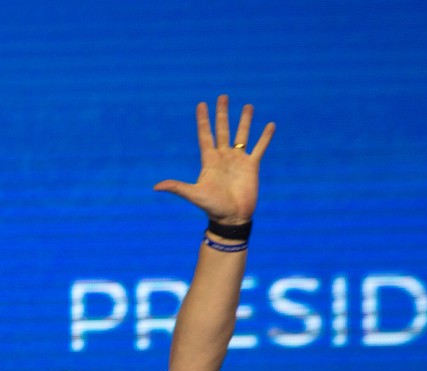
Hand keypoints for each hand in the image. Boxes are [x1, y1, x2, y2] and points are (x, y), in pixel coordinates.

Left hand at [153, 95, 273, 225]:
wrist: (232, 218)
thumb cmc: (212, 207)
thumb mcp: (194, 195)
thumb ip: (177, 187)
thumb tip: (156, 187)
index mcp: (209, 161)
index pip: (205, 135)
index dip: (203, 120)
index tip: (201, 104)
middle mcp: (223, 157)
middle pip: (222, 130)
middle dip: (222, 113)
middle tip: (223, 96)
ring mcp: (238, 160)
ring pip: (242, 135)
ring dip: (245, 121)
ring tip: (248, 105)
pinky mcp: (252, 166)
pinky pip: (259, 148)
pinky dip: (265, 137)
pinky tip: (270, 125)